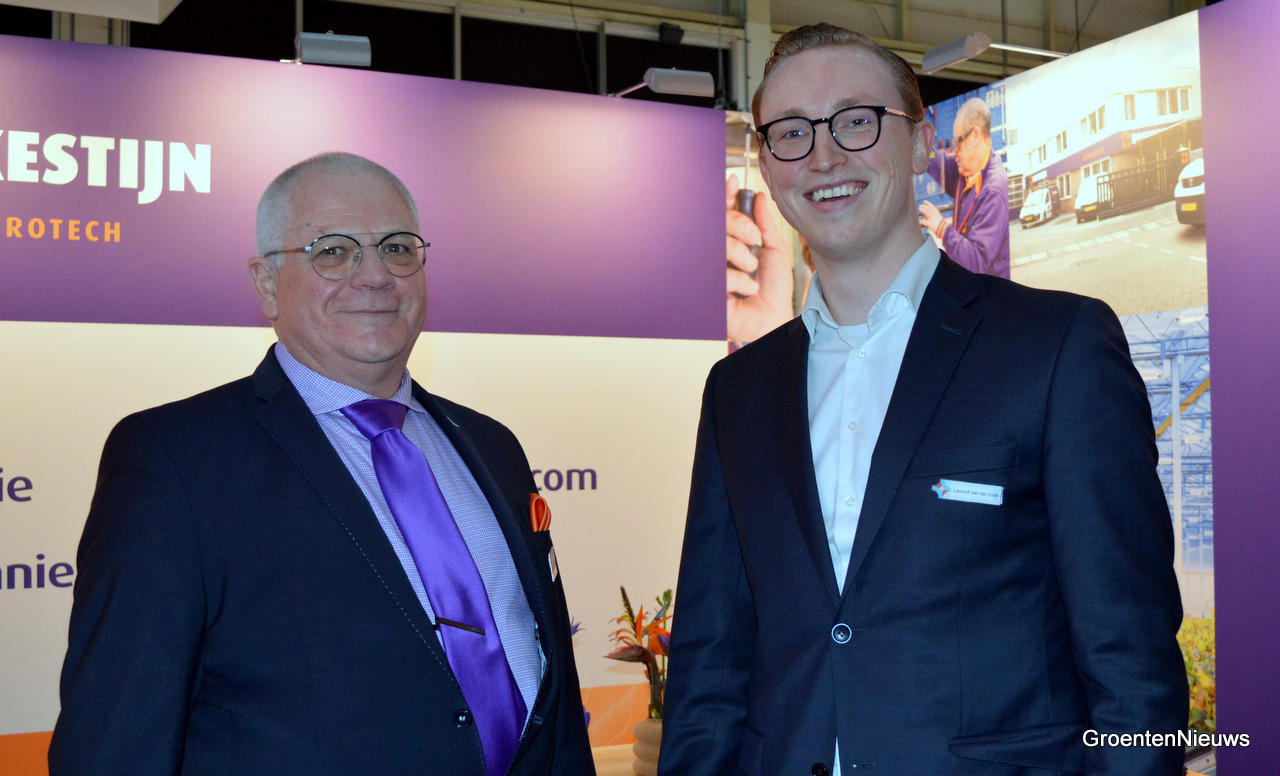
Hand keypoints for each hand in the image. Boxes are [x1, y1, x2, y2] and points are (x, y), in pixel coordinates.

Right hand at [726, 174, 793, 342]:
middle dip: (737, 224)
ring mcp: (711, 270)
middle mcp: (719, 253)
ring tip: (752, 271)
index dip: (725, 196)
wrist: (774, 318)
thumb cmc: (773, 290)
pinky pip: (718, 273)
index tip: (733, 181)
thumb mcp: (774, 251)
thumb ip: (765, 224)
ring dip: (740, 255)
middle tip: (753, 238)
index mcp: (733, 241)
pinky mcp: (707, 289)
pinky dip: (739, 280)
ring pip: (717, 245)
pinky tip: (748, 290)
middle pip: (717, 223)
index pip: (723, 213)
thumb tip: (759, 197)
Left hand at [917, 200, 945, 236]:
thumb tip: (932, 217)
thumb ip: (935, 218)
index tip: (924, 201)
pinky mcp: (930, 224)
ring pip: (927, 213)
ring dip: (923, 210)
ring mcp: (933, 219)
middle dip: (924, 206)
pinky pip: (924, 222)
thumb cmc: (943, 226)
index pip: (932, 207)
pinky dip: (920, 221)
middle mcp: (935, 215)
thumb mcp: (940, 220)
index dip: (928, 204)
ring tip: (919, 209)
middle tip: (920, 205)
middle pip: (929, 209)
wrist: (946, 230)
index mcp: (937, 214)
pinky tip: (917, 221)